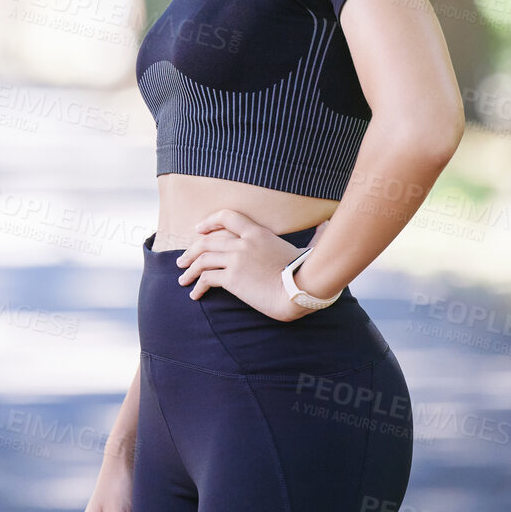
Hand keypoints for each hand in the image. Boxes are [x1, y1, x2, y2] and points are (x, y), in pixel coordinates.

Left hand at [176, 210, 329, 321]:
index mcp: (258, 233)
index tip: (198, 230)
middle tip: (182, 260)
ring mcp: (236, 259)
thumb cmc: (305, 273)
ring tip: (183, 279)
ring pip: (203, 259)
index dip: (210, 222)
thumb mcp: (302, 249)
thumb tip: (328, 223)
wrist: (301, 291)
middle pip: (207, 241)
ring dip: (190, 269)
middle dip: (191, 250)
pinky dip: (198, 286)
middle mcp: (243, 242)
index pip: (227, 217)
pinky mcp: (232, 278)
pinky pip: (207, 278)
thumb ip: (309, 235)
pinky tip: (195, 294)